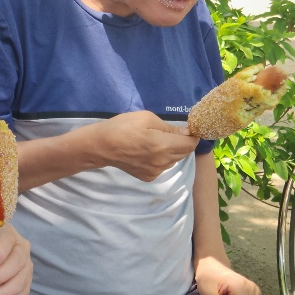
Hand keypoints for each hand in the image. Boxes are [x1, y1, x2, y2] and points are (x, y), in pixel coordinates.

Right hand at [85, 112, 200, 181]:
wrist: (101, 146)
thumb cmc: (123, 126)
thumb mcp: (147, 118)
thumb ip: (170, 127)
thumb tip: (187, 133)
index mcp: (164, 146)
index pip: (191, 144)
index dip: (193, 136)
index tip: (187, 129)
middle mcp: (163, 162)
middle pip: (184, 153)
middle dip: (182, 142)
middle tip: (168, 133)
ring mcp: (155, 172)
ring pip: (173, 160)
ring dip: (171, 151)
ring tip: (154, 142)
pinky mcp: (148, 177)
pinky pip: (162, 166)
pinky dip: (161, 159)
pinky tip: (147, 152)